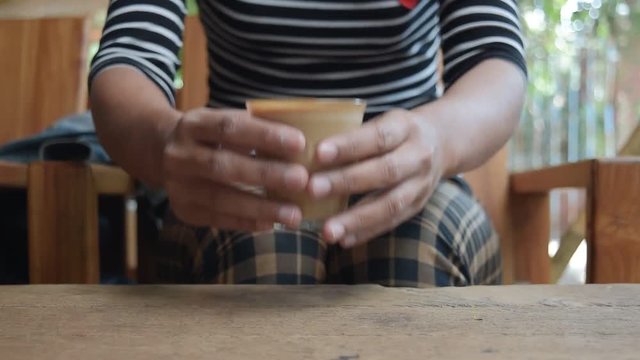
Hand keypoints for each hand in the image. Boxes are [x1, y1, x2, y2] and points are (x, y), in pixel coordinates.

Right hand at [162, 108, 308, 230]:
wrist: (162, 152)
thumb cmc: (211, 136)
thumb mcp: (223, 122)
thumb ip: (253, 129)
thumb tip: (302, 141)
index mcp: (194, 124)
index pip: (230, 127)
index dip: (265, 135)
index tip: (299, 143)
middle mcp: (181, 154)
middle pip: (225, 165)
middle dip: (266, 174)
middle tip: (302, 180)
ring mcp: (179, 185)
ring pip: (221, 198)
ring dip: (261, 208)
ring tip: (293, 215)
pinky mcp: (184, 210)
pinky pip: (218, 219)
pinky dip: (246, 222)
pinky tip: (270, 224)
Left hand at [308, 109, 445, 247]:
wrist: (442, 143)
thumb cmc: (395, 131)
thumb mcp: (383, 120)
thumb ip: (353, 132)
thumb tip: (303, 145)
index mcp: (405, 127)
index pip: (377, 136)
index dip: (349, 145)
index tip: (318, 152)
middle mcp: (418, 156)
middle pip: (384, 171)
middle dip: (346, 181)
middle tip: (312, 188)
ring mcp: (421, 184)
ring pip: (390, 204)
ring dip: (356, 219)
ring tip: (327, 231)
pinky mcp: (418, 206)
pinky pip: (392, 222)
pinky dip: (366, 233)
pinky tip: (343, 240)